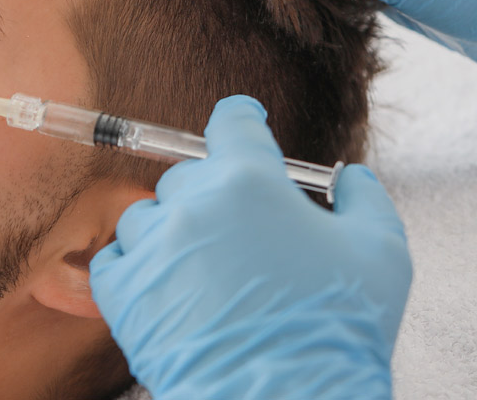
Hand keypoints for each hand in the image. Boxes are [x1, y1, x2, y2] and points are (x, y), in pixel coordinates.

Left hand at [89, 96, 411, 399]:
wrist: (281, 397)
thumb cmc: (332, 328)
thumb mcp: (380, 253)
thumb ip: (363, 199)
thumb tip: (351, 178)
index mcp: (250, 182)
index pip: (232, 125)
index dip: (239, 120)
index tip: (240, 120)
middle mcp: (192, 204)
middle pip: (186, 177)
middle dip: (211, 198)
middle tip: (238, 235)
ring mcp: (151, 246)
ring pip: (145, 217)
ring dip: (170, 234)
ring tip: (204, 272)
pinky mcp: (121, 290)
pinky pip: (112, 259)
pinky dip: (134, 268)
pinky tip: (166, 287)